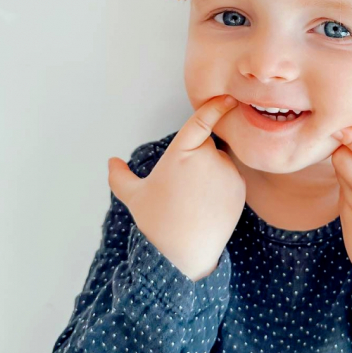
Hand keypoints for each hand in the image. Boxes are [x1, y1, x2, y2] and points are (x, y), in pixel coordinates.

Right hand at [108, 95, 245, 281]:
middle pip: (207, 146)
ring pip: (220, 161)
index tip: (227, 98)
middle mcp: (207, 158)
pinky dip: (223, 185)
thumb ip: (120, 177)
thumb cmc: (157, 223)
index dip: (215, 106)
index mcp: (181, 153)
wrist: (184, 254)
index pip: (200, 121)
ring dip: (212, 171)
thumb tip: (111, 163)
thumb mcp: (133, 197)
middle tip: (183, 187)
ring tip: (195, 199)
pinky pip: (232, 177)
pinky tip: (209, 205)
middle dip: (197, 158)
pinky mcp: (240, 188)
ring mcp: (227, 173)